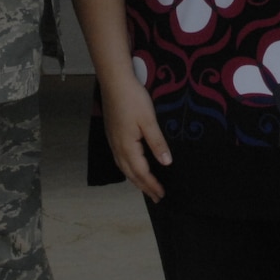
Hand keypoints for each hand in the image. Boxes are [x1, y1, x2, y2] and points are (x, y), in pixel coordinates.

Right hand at [99, 73, 171, 200]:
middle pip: (131, 174)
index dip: (152, 185)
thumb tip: (166, 163)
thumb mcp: (149, 121)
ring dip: (136, 179)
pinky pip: (121, 160)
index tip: (162, 195)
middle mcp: (118, 148)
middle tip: (156, 198)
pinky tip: (133, 167)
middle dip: (144, 187)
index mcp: (127, 147)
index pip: (141, 173)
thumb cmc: (133, 99)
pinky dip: (129, 169)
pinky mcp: (112, 135)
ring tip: (146, 187)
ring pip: (124, 168)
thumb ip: (157, 143)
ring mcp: (113, 142)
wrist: (114, 82)